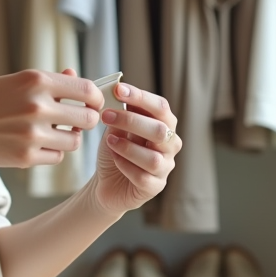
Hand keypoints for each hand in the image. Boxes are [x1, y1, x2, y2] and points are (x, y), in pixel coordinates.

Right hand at [0, 69, 105, 168]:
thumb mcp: (14, 81)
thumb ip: (48, 81)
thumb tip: (74, 75)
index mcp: (36, 81)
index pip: (87, 90)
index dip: (96, 98)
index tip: (92, 103)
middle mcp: (37, 106)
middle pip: (88, 118)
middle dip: (85, 120)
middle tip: (76, 121)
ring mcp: (33, 133)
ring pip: (74, 141)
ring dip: (68, 138)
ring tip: (53, 132)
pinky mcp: (26, 156)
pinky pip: (57, 156)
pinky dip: (52, 151)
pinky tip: (37, 143)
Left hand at [86, 77, 181, 214]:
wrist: (105, 182)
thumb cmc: (115, 150)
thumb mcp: (115, 127)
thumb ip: (119, 111)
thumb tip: (116, 89)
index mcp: (164, 125)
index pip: (161, 107)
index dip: (141, 97)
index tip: (118, 89)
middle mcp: (170, 145)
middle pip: (161, 130)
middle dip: (131, 120)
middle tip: (106, 115)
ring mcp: (164, 168)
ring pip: (153, 158)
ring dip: (128, 147)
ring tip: (109, 141)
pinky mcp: (154, 188)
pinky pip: (143, 177)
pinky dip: (126, 166)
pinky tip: (115, 159)